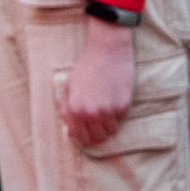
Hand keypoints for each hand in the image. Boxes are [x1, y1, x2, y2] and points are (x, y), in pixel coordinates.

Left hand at [57, 17, 136, 150]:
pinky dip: (117, 117)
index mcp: (74, 109)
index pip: (78, 136)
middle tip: (95, 128)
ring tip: (104, 115)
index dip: (81, 138)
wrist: (107, 52)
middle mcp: (91, 113)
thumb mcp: (69, 87)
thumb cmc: (86, 67)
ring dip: (107, 127)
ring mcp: (108, 111)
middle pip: (95, 138)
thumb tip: (68, 132)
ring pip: (110, 132)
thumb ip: (66, 111)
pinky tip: (113, 104)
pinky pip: (120, 121)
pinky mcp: (123, 106)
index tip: (84, 135)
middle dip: (94, 136)